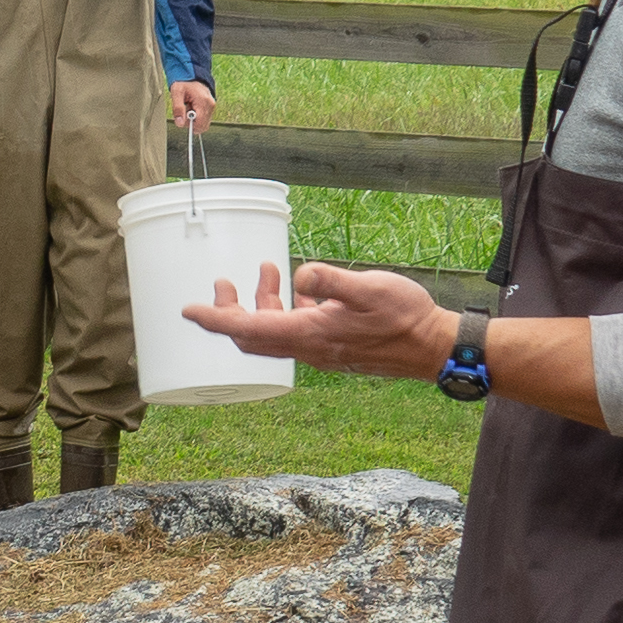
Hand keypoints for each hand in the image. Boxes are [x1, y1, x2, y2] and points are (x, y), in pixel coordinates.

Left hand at [170, 79, 217, 135]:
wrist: (191, 75)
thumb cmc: (184, 82)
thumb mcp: (176, 93)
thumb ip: (177, 108)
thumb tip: (179, 123)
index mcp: (203, 102)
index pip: (200, 124)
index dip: (189, 124)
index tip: (182, 117)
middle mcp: (210, 105)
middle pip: (202, 126)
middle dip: (191, 123)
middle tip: (184, 111)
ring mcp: (211, 107)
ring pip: (203, 124)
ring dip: (193, 120)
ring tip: (188, 108)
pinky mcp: (210, 108)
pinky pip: (204, 119)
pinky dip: (196, 117)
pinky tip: (191, 108)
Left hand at [185, 260, 451, 379]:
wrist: (434, 348)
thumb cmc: (405, 316)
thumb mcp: (368, 288)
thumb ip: (330, 281)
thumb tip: (299, 275)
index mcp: (309, 334)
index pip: (248, 330)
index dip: (216, 320)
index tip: (189, 310)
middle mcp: (309, 349)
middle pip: (252, 337)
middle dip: (231, 311)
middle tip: (223, 283)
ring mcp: (321, 352)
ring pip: (275, 333)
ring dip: (263, 304)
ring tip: (268, 271)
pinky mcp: (334, 349)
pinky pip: (296, 334)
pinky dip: (286, 312)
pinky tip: (299, 291)